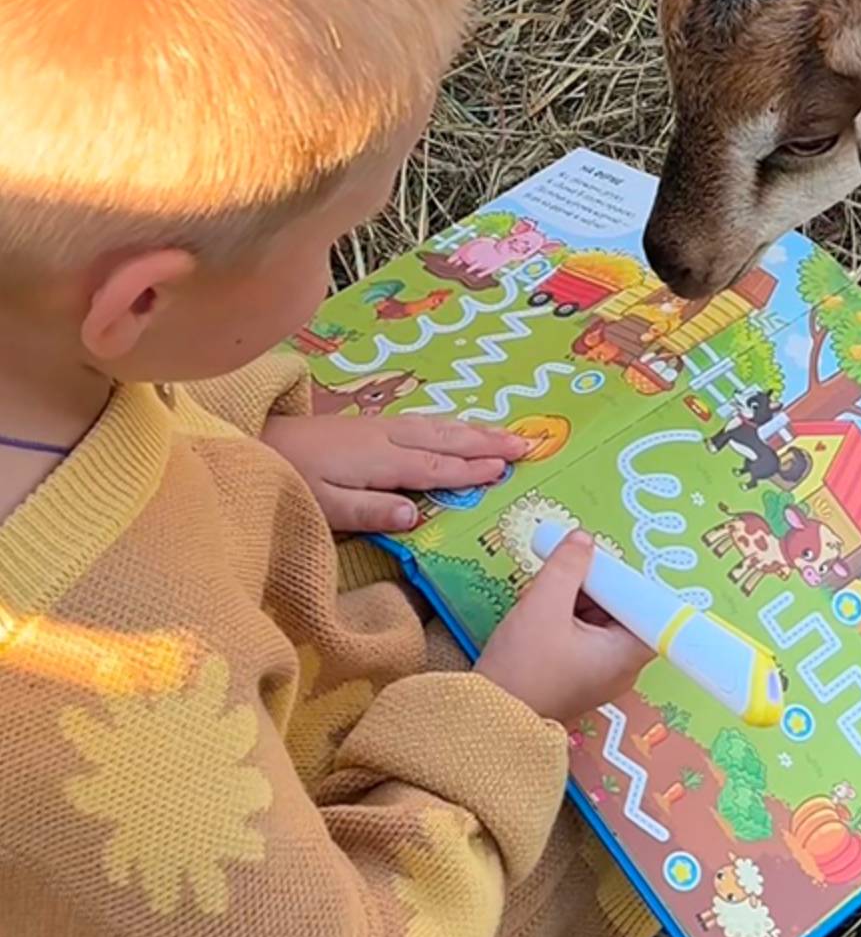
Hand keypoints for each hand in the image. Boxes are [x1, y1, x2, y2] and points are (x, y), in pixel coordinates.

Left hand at [263, 412, 529, 535]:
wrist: (257, 438)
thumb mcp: (325, 506)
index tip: (506, 468)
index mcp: (380, 461)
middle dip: (488, 442)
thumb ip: (370, 510)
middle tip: (528, 445)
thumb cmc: (290, 479)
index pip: (435, 467)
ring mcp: (381, 427)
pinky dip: (450, 423)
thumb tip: (416, 515)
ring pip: (439, 426)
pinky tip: (459, 425)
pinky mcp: (373, 423)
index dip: (471, 468)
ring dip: (475, 429)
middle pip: (446, 439)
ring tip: (509, 433)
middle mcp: (387, 438)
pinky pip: (425, 421)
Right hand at [480, 534, 649, 727]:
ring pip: (600, 618)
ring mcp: (599, 671)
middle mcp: (621, 667)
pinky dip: (566, 615)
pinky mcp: (578, 673)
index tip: (602, 565)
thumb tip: (584, 539)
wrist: (488, 715)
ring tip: (544, 593)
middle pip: (622, 608)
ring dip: (575, 598)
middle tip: (565, 571)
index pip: (650, 608)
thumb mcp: (543, 605)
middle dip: (595, 585)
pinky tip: (541, 609)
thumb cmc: (522, 668)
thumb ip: (568, 566)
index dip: (627, 580)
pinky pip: (583, 633)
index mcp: (626, 655)